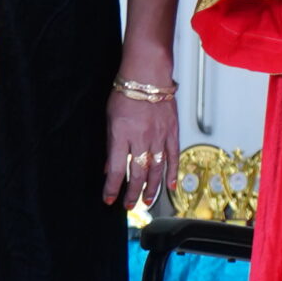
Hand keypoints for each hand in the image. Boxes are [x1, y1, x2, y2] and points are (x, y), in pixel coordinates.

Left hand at [102, 89, 177, 209]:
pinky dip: (172, 172)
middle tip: (130, 205)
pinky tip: (170, 185)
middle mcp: (141, 138)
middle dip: (133, 193)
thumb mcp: (110, 119)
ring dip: (152, 188)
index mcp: (122, 135)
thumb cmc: (126, 92)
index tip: (109, 199)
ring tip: (147, 201)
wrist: (148, 75)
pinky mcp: (172, 132)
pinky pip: (173, 156)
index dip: (113, 188)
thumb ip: (111, 145)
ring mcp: (159, 136)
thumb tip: (110, 166)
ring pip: (156, 169)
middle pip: (138, 174)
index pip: (117, 170)